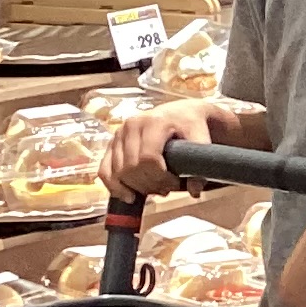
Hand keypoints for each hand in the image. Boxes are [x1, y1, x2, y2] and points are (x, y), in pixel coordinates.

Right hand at [104, 99, 219, 198]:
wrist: (182, 111)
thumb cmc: (191, 123)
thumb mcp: (201, 135)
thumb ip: (202, 160)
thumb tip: (194, 189)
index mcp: (154, 121)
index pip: (148, 159)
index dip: (160, 177)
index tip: (174, 183)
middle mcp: (132, 125)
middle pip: (132, 168)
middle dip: (148, 184)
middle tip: (165, 189)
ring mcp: (119, 133)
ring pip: (118, 172)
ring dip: (135, 187)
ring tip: (153, 188)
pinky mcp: (112, 142)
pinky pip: (104, 170)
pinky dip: (113, 186)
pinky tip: (128, 195)